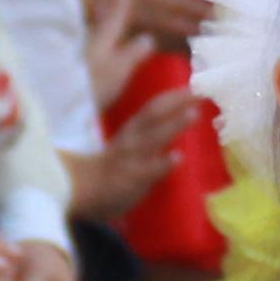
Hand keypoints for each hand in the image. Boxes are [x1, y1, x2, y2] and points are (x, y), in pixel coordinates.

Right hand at [70, 92, 194, 220]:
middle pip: (153, 116)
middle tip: (200, 94)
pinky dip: (161, 163)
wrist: (79, 192)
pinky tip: (178, 158)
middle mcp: (131, 140)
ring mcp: (130, 158)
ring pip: (151, 138)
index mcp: (132, 131)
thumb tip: (182, 129)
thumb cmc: (110, 170)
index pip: (152, 109)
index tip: (194, 88)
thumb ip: (150, 135)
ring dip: (172, 125)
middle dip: (176, 103)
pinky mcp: (129, 180)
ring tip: (193, 115)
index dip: (173, 98)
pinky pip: (146, 171)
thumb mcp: (130, 147)